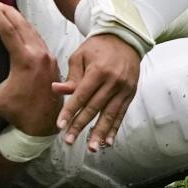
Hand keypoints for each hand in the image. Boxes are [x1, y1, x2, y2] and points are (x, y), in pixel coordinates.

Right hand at [0, 2, 59, 136]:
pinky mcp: (51, 59)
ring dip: (18, 17)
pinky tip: (19, 26)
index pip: (8, 30)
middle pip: (21, 23)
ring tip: (5, 9)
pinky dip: (27, 27)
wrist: (46, 123)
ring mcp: (47, 55)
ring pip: (32, 28)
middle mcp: (38, 54)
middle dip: (6, 11)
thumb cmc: (20, 113)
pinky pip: (38, 37)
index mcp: (25, 61)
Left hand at [51, 33, 140, 151]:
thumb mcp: (80, 56)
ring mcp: (123, 88)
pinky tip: (108, 141)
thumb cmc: (97, 47)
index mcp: (98, 71)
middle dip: (81, 126)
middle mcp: (112, 81)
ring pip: (109, 114)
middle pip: (94, 108)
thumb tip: (57, 90)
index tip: (60, 126)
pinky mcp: (130, 93)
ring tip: (92, 148)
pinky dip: (115, 128)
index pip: (81, 95)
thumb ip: (71, 76)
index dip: (70, 111)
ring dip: (99, 133)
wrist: (124, 39)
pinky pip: (121, 114)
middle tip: (69, 141)